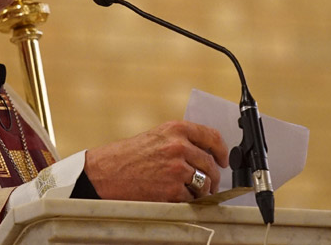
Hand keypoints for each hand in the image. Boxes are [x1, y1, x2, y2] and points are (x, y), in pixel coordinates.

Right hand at [83, 120, 228, 201]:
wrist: (106, 173)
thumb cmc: (128, 156)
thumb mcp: (156, 137)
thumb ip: (181, 141)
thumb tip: (206, 153)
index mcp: (176, 129)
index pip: (212, 137)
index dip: (222, 151)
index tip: (223, 160)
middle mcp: (179, 147)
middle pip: (211, 164)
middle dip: (214, 177)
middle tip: (211, 183)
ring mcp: (177, 169)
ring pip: (205, 183)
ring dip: (202, 191)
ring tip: (192, 192)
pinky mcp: (172, 190)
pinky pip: (191, 198)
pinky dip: (187, 201)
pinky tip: (176, 197)